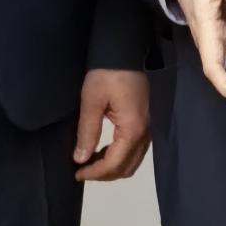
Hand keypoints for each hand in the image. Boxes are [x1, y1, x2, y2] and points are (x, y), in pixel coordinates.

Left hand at [74, 67, 150, 181]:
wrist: (124, 51)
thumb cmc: (106, 74)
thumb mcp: (91, 102)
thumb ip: (87, 132)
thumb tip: (80, 159)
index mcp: (132, 130)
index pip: (114, 163)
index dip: (95, 173)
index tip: (76, 173)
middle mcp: (145, 133)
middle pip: (127, 167)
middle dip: (104, 174)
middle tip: (82, 171)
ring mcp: (148, 128)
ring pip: (133, 160)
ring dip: (113, 166)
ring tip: (90, 162)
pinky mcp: (146, 121)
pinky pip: (135, 149)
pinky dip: (120, 156)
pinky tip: (103, 150)